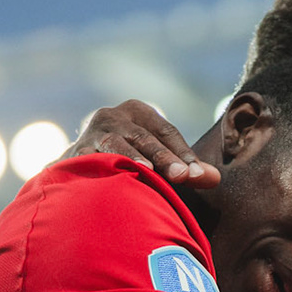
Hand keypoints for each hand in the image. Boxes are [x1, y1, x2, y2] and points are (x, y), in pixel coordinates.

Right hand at [65, 100, 220, 187]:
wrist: (78, 168)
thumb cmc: (128, 160)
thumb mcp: (158, 159)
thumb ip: (186, 169)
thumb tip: (215, 179)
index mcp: (138, 112)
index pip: (166, 132)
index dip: (183, 153)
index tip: (196, 174)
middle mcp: (114, 116)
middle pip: (145, 137)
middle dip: (165, 158)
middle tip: (183, 177)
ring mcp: (93, 132)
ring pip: (118, 144)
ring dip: (133, 158)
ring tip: (147, 171)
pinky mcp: (76, 150)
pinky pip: (91, 158)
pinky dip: (104, 166)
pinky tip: (113, 177)